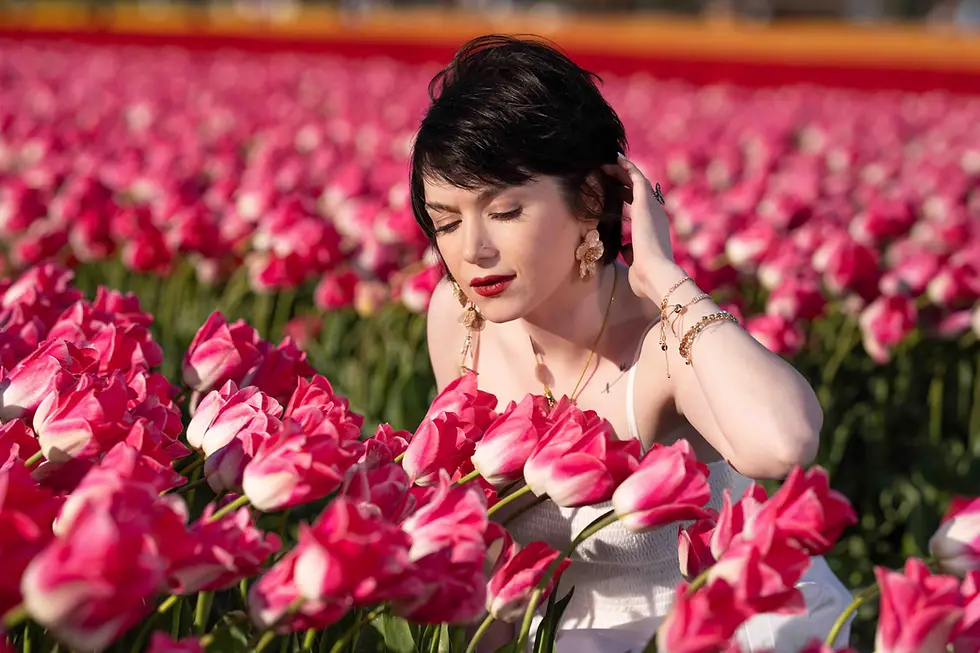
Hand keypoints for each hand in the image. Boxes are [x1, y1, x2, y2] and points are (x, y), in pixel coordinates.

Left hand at [601, 154, 680, 299]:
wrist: (655, 274)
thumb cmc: (645, 277)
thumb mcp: (636, 262)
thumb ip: (631, 254)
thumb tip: (625, 249)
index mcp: (656, 230)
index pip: (642, 209)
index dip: (630, 199)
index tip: (617, 194)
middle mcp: (656, 216)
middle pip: (640, 192)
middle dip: (625, 182)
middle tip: (610, 175)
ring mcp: (652, 208)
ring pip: (638, 182)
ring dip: (623, 172)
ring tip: (608, 164)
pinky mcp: (645, 202)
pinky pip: (636, 178)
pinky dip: (627, 167)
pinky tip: (616, 159)